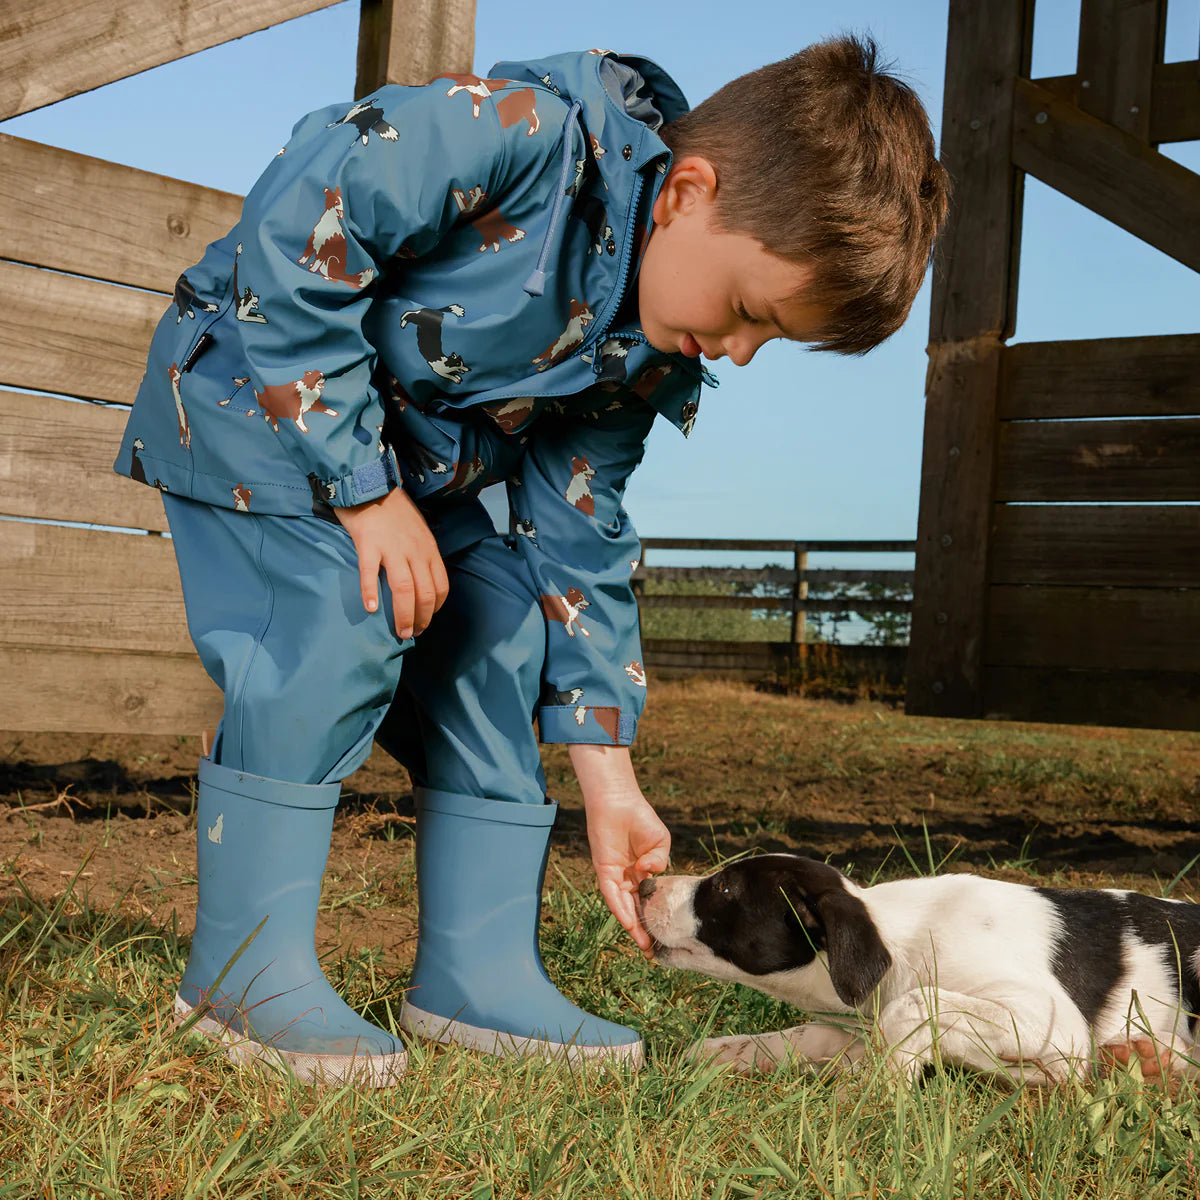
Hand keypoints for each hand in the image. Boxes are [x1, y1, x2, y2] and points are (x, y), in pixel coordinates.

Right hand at [334, 487, 448, 636]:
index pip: (441, 586)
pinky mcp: (369, 544)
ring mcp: (392, 548)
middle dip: (422, 619)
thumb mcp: (418, 531)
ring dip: (403, 615)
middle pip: (425, 593)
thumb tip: (421, 581)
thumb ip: (421, 555)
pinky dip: (371, 593)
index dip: (436, 609)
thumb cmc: (393, 509)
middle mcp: (415, 551)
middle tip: (413, 633)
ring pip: (403, 589)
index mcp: (429, 549)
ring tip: (400, 632)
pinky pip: (370, 573)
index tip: (427, 621)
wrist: (370, 484)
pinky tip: (370, 609)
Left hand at [569, 745, 669, 954]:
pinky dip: (620, 908)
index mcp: (642, 872)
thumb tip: (649, 874)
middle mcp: (628, 878)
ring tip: (644, 945)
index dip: (656, 916)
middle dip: (644, 930)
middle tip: (654, 951)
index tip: (666, 935)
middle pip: (636, 909)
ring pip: (624, 906)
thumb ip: (659, 861)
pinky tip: (629, 923)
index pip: (649, 900)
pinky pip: (611, 893)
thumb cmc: (640, 818)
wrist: (619, 801)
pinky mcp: (603, 870)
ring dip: (633, 926)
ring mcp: (615, 875)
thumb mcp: (660, 842)